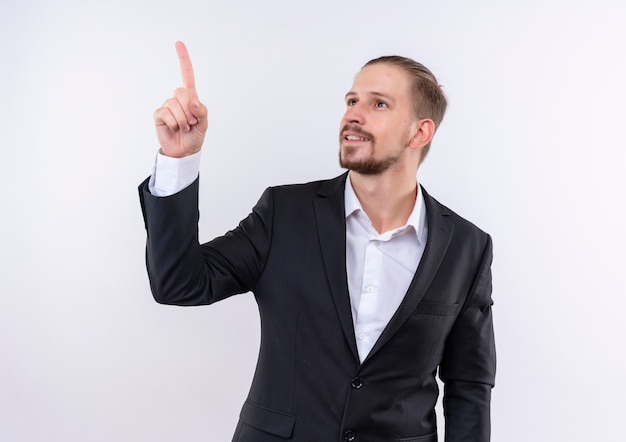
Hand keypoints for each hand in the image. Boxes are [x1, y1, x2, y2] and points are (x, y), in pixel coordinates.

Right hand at [153, 41, 207, 157]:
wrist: (183, 151)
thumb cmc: (195, 136)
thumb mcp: (204, 124)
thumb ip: (201, 111)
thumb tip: (193, 100)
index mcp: (190, 98)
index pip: (187, 76)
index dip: (183, 60)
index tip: (178, 43)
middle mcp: (177, 99)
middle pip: (182, 93)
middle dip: (189, 110)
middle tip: (191, 123)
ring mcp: (167, 106)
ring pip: (175, 106)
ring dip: (182, 120)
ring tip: (183, 128)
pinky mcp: (159, 114)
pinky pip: (166, 114)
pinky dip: (173, 123)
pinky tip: (174, 129)